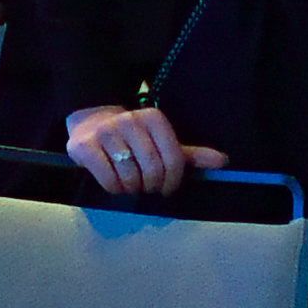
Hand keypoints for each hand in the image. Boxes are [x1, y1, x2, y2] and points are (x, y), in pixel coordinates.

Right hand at [64, 104, 223, 201]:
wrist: (92, 124)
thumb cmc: (134, 140)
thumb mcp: (162, 144)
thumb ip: (191, 155)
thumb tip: (223, 162)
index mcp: (154, 117)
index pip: (173, 160)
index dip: (172, 181)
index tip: (166, 188)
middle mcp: (129, 119)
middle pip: (152, 170)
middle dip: (151, 186)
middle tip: (146, 187)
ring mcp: (106, 131)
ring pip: (130, 177)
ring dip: (132, 189)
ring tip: (130, 184)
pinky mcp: (85, 146)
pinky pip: (108, 179)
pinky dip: (114, 188)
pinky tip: (114, 183)